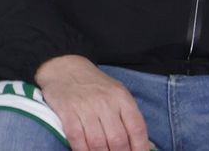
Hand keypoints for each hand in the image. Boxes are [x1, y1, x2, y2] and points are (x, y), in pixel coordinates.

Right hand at [34, 55, 149, 150]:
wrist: (65, 67)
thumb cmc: (94, 85)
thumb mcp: (116, 94)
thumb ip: (128, 118)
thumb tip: (143, 146)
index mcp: (122, 97)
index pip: (137, 129)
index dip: (140, 149)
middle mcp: (105, 101)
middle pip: (118, 140)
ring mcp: (85, 106)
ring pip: (98, 143)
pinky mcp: (67, 111)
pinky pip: (77, 139)